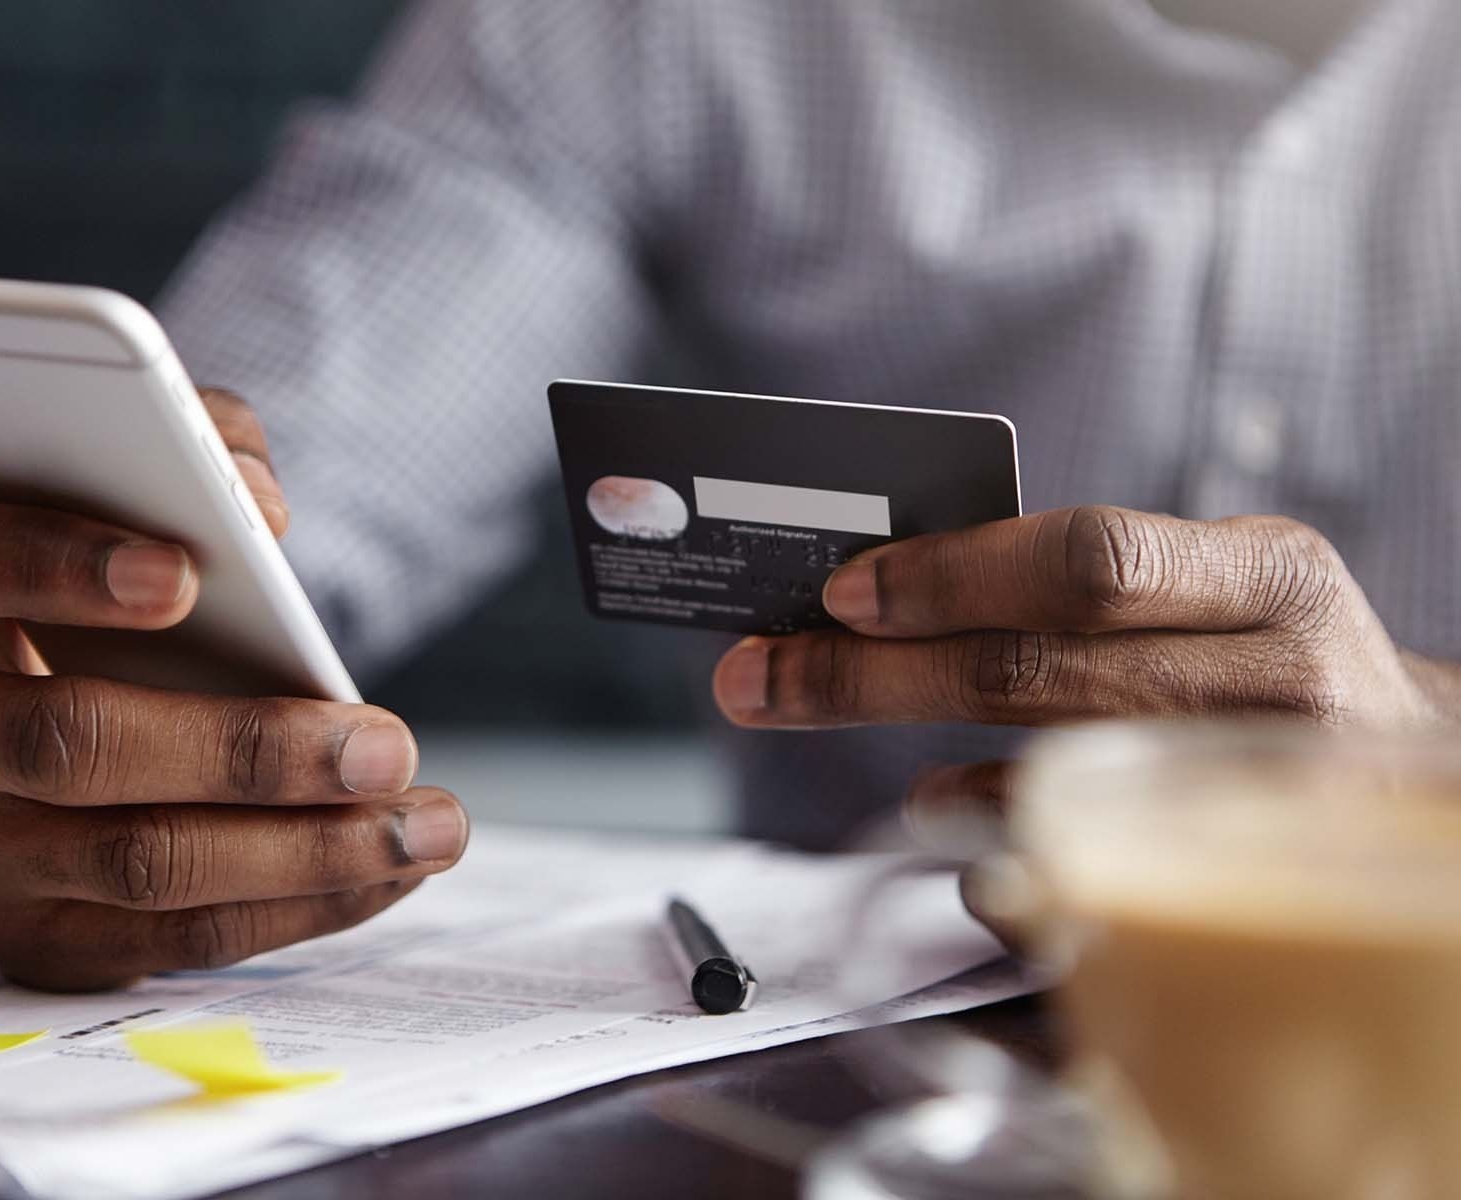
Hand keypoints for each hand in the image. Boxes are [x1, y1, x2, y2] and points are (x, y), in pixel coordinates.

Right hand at [0, 388, 466, 990]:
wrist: (33, 737)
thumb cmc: (102, 589)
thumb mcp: (129, 500)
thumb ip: (196, 454)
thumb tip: (260, 510)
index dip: (61, 565)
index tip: (186, 574)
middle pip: (75, 745)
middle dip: (250, 752)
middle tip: (386, 746)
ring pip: (142, 863)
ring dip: (308, 851)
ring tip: (429, 825)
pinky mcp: (37, 937)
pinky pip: (179, 938)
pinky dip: (304, 907)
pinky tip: (391, 869)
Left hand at [713, 505, 1445, 818]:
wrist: (1418, 785)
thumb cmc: (1274, 671)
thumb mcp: (1221, 593)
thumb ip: (1091, 587)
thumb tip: (884, 594)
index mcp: (1273, 574)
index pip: (1089, 560)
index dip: (948, 576)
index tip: (837, 592)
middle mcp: (1286, 683)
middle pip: (1039, 670)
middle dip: (869, 677)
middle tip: (761, 678)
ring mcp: (1268, 801)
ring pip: (1049, 782)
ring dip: (911, 763)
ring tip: (819, 718)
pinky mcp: (1243, 900)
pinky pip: (1079, 880)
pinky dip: (989, 844)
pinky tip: (950, 818)